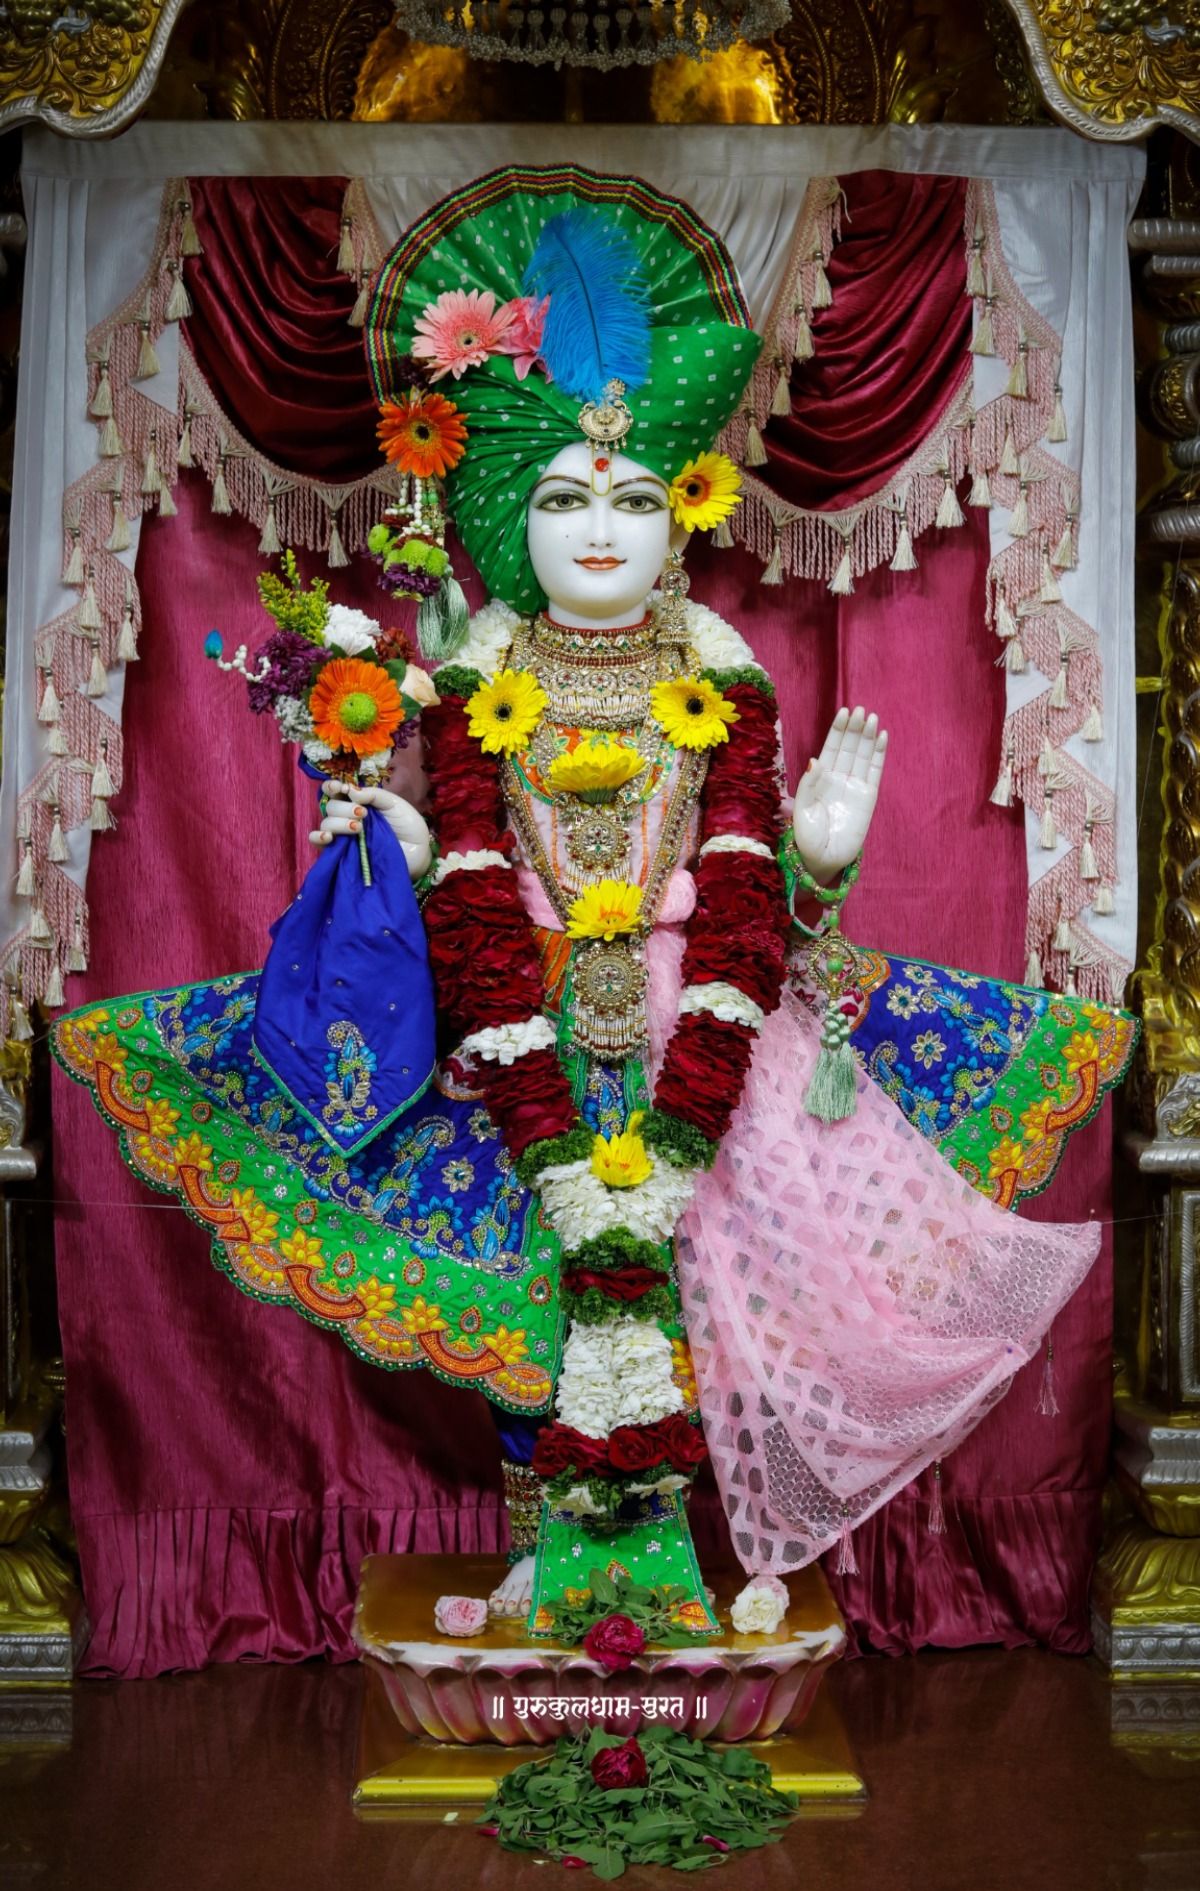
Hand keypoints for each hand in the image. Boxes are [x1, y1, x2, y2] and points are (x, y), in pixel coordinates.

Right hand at [310, 783, 431, 880]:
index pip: (337, 791)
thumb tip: (350, 791)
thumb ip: (374, 795)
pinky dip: (318, 838)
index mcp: (358, 802)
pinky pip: (319, 845)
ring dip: (339, 823)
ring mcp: (343, 836)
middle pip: (331, 807)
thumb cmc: (407, 826)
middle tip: (363, 814)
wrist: (417, 853)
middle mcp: (347, 817)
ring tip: (358, 828)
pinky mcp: (341, 853)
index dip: (333, 787)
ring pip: (326, 823)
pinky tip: (329, 837)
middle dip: (344, 808)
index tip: (341, 788)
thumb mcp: (394, 804)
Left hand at [792, 706, 887, 879]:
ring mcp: (854, 786)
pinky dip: (879, 754)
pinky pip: (875, 771)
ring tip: (872, 717)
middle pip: (849, 747)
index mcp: (820, 778)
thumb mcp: (801, 810)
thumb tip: (816, 759)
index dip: (837, 730)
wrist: (822, 860)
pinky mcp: (868, 797)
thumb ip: (809, 784)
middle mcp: (838, 778)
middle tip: (861, 710)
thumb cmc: (806, 837)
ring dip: (867, 736)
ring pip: (863, 755)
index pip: (831, 748)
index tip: (844, 712)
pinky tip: (882, 737)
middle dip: (854, 728)